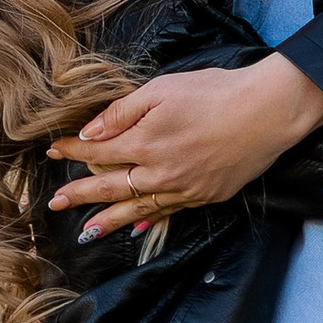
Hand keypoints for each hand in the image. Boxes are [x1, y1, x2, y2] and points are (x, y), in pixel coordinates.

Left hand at [47, 53, 322, 235]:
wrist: (268, 111)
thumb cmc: (215, 92)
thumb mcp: (162, 89)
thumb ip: (122, 112)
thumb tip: (90, 132)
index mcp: (145, 143)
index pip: (98, 152)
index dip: (73, 151)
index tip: (53, 150)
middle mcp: (160, 173)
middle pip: (110, 188)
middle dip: (79, 195)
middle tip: (55, 204)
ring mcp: (184, 190)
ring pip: (137, 209)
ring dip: (109, 221)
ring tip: (86, 233)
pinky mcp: (206, 197)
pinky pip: (169, 214)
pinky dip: (149, 222)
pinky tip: (136, 229)